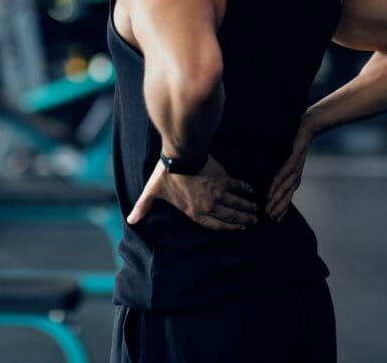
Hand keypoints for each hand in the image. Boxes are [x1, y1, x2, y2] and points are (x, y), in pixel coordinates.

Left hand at [127, 155, 257, 230]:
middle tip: (253, 222)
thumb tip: (130, 221)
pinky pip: (237, 186)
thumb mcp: (152, 192)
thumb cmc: (166, 175)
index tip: (238, 229)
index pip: (215, 225)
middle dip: (242, 221)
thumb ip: (143, 207)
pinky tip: (251, 191)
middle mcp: (209, 205)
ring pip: (236, 204)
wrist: (181, 156)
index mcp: (195, 212)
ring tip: (256, 212)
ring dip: (247, 208)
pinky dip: (245, 189)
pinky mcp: (223, 178)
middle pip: (230, 216)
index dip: (228, 228)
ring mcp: (218, 192)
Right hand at [266, 122, 314, 221]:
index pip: (289, 196)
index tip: (276, 219)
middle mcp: (296, 175)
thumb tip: (272, 179)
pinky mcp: (294, 160)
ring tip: (270, 209)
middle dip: (279, 208)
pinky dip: (277, 184)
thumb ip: (282, 170)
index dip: (283, 208)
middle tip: (271, 218)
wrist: (308, 128)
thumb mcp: (289, 159)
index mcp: (295, 177)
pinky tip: (270, 191)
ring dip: (277, 200)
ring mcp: (296, 168)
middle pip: (288, 196)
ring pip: (285, 188)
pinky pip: (284, 174)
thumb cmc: (297, 144)